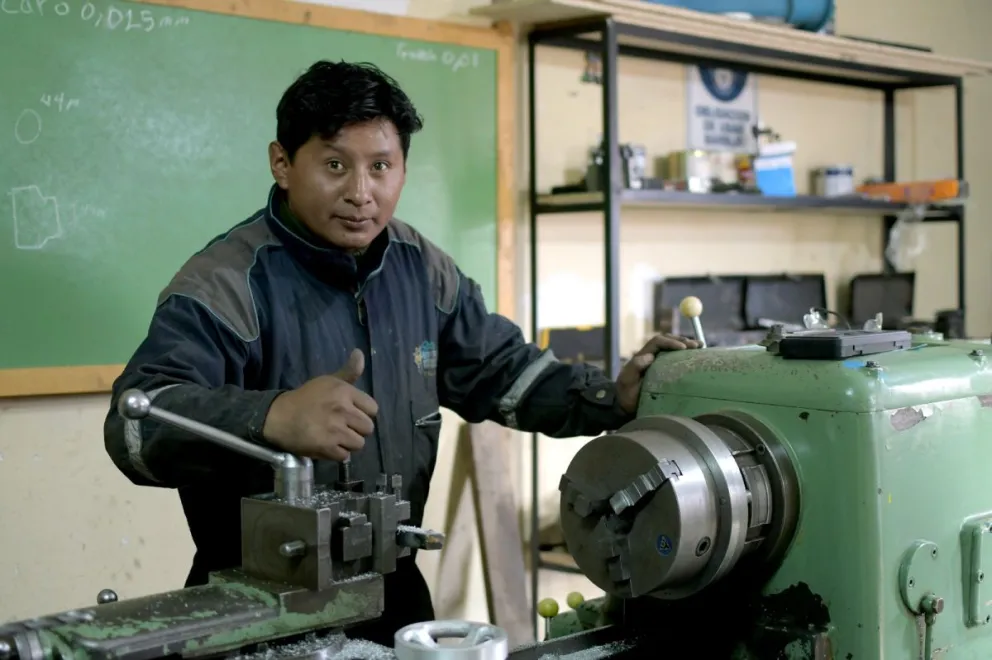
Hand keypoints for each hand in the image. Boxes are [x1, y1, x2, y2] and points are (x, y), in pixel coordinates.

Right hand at [262, 349, 378, 461]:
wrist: (279, 417)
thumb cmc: (306, 398)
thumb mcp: (328, 381)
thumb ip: (348, 372)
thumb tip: (360, 353)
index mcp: (344, 392)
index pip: (372, 408)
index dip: (364, 412)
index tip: (352, 413)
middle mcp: (342, 410)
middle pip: (368, 428)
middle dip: (357, 429)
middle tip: (344, 426)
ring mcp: (334, 430)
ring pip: (359, 444)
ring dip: (349, 442)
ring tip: (336, 437)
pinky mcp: (326, 447)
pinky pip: (344, 456)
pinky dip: (337, 453)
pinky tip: (328, 445)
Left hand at [615, 334, 700, 413]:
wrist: (624, 405)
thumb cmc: (626, 394)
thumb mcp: (627, 381)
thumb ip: (635, 367)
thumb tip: (649, 356)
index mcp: (643, 356)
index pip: (657, 342)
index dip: (671, 342)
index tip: (683, 348)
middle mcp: (651, 356)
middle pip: (667, 341)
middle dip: (682, 341)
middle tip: (697, 345)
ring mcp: (658, 363)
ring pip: (673, 348)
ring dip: (686, 345)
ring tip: (700, 346)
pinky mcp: (664, 371)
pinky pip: (676, 358)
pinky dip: (686, 355)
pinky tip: (697, 357)